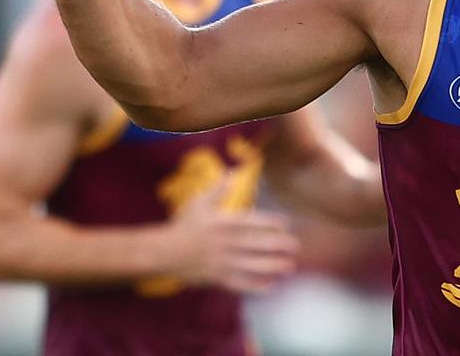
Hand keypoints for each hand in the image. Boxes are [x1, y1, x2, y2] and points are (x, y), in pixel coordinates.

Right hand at [166, 172, 298, 293]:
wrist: (163, 253)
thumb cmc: (184, 225)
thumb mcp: (200, 203)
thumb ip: (218, 189)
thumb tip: (234, 172)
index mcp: (224, 223)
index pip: (253, 222)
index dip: (271, 222)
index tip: (287, 224)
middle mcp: (226, 243)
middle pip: (257, 244)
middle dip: (278, 245)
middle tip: (295, 246)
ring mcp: (222, 262)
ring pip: (252, 265)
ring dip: (272, 266)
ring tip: (289, 266)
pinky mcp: (217, 278)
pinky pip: (240, 283)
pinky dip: (255, 286)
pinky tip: (270, 287)